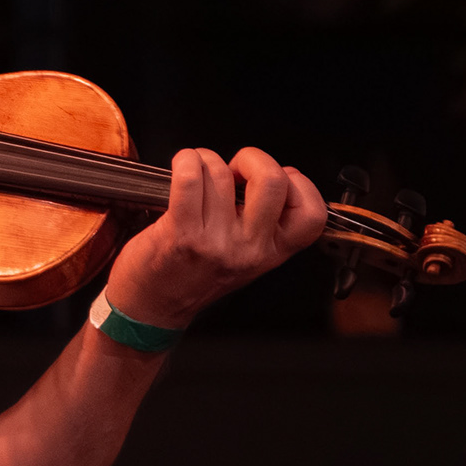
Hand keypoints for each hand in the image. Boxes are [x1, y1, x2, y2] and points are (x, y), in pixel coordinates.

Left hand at [103, 145, 325, 327]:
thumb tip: (279, 176)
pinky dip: (185, 161)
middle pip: (273, 181)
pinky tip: (183, 167)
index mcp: (272, 252)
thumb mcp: (247, 257)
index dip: (299, 183)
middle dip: (254, 159)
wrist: (152, 306)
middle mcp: (249, 248)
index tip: (278, 178)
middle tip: (236, 170)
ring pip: (223, 173)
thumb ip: (267, 224)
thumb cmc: (194, 275)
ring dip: (207, 160)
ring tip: (199, 173)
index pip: (312, 213)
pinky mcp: (181, 232)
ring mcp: (216, 241)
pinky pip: (190, 179)